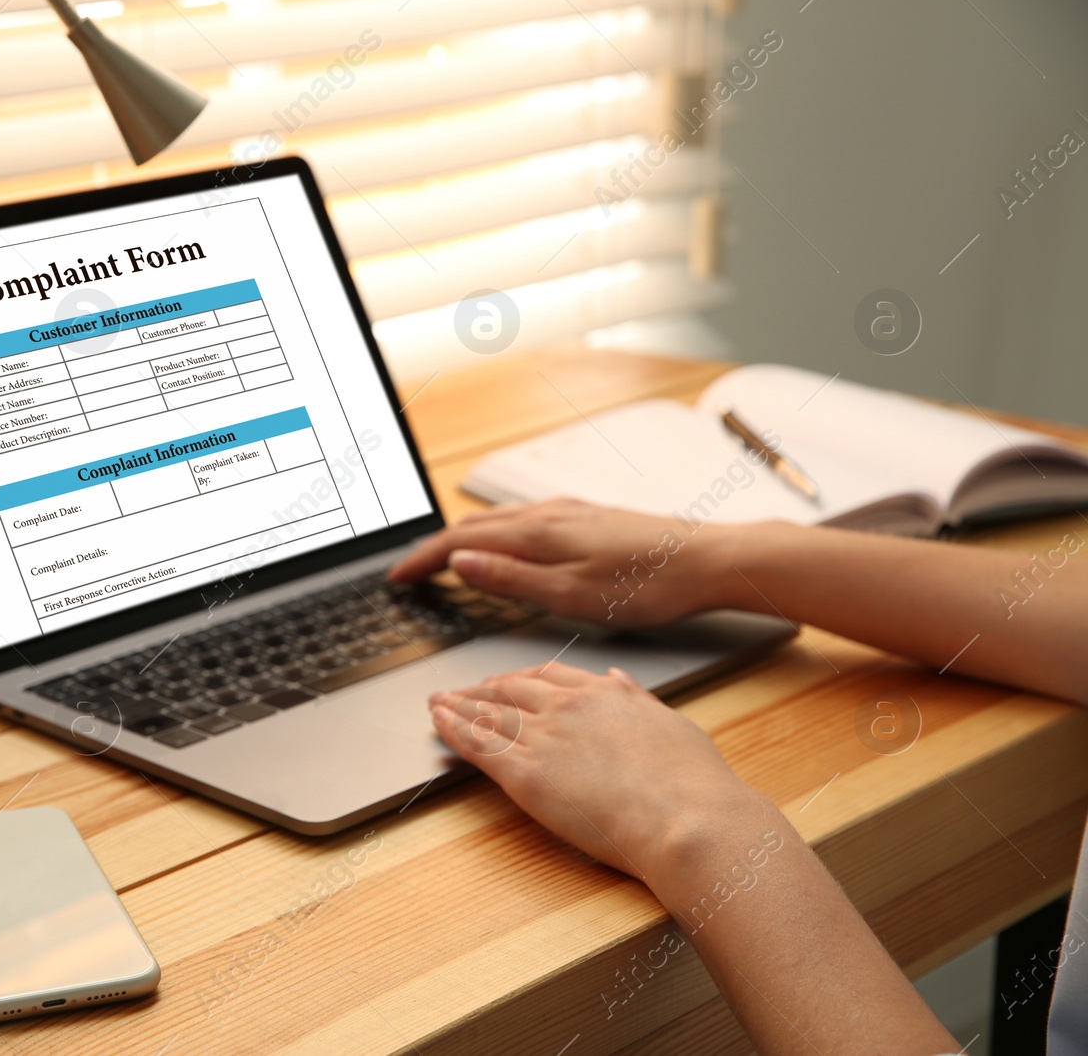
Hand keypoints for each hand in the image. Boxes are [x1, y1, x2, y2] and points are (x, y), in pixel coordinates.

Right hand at [391, 499, 731, 626]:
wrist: (709, 559)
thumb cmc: (648, 584)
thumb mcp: (574, 594)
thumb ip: (513, 580)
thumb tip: (461, 564)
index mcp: (539, 533)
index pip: (461, 542)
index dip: (423, 560)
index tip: (397, 577)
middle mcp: (549, 514)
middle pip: (474, 526)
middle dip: (434, 547)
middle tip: (409, 571)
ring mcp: (569, 512)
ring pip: (499, 522)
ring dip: (463, 539)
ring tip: (443, 560)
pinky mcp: (587, 518)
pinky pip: (523, 522)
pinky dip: (495, 536)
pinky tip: (503, 548)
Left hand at [428, 662, 762, 884]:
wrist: (687, 820)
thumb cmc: (694, 786)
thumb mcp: (671, 725)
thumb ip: (638, 700)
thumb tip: (618, 679)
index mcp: (605, 694)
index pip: (550, 677)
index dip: (522, 679)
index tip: (508, 682)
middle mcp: (569, 707)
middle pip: (511, 688)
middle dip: (482, 689)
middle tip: (462, 692)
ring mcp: (544, 738)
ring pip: (489, 712)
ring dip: (458, 705)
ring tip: (437, 703)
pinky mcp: (526, 775)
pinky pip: (478, 745)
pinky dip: (453, 730)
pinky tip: (439, 723)